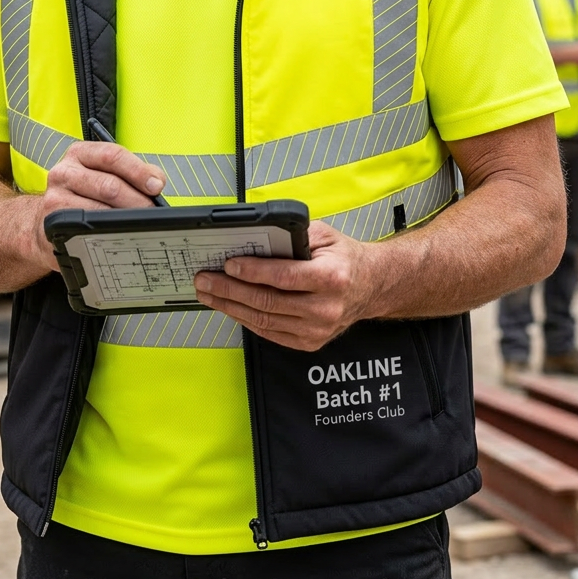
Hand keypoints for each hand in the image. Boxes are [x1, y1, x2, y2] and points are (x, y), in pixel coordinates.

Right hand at [28, 141, 166, 259]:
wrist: (45, 222)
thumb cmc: (83, 196)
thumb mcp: (104, 175)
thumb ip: (132, 173)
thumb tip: (156, 182)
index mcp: (80, 153)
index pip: (113, 155)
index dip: (138, 171)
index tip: (156, 186)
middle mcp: (64, 171)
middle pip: (109, 186)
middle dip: (137, 201)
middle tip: (151, 213)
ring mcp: (56, 197)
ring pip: (100, 210)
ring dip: (125, 219)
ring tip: (138, 224)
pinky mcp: (54, 222)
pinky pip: (88, 228)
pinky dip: (108, 232)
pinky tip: (117, 235)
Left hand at [194, 222, 374, 351]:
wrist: (370, 286)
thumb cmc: (344, 259)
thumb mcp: (324, 236)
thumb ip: (292, 236)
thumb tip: (255, 237)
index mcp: (331, 278)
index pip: (284, 277)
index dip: (252, 272)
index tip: (228, 265)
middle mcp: (325, 308)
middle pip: (268, 301)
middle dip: (230, 290)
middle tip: (206, 280)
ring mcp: (317, 330)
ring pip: (264, 320)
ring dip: (231, 306)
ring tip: (209, 294)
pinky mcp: (309, 342)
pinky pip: (269, 332)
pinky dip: (245, 319)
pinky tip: (230, 307)